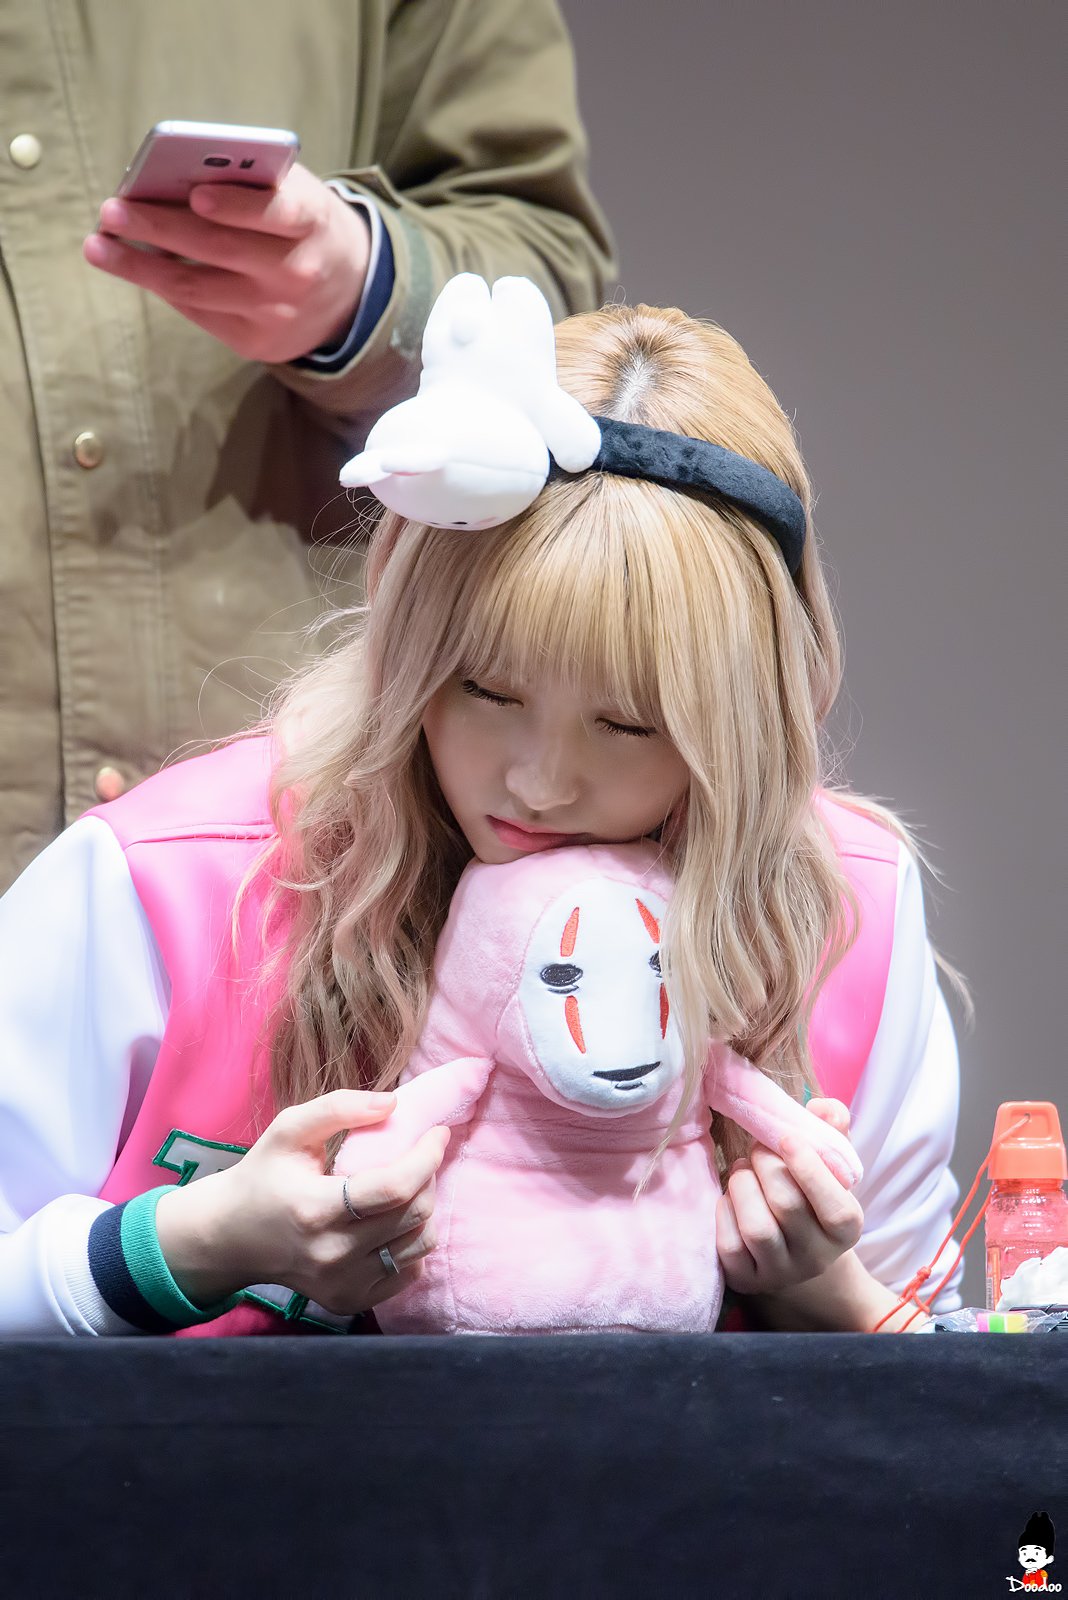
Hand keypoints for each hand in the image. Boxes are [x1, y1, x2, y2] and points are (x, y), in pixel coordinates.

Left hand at [83, 163, 370, 362]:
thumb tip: (169, 181)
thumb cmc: (303, 225)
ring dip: (140, 267)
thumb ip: (249, 182)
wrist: (349, 293)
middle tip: (112, 212)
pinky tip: (134, 267)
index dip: (237, 206)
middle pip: (219, 250)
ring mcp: (276, 314)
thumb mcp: (295, 192)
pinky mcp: (258, 343)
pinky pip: (198, 313)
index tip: (195, 194)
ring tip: (100, 246)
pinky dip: (162, 287)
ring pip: (197, 289)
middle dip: (159, 229)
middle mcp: (297, 273)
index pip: (276, 213)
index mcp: (312, 222)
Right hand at [155, 1089, 448, 1314]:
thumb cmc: (263, 1176)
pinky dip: (412, 1241)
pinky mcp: (350, 1302)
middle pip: (414, 1215)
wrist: (231, 1239)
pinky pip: (409, 1271)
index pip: (394, 1187)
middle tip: (420, 1155)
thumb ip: (339, 1108)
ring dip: (426, 1208)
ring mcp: (342, 1284)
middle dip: (429, 1176)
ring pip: (420, 1244)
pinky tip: (392, 1220)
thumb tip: (394, 1104)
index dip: (427, 1157)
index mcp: (315, 1209)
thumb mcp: (289, 1130)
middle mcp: (331, 1254)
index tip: (437, 1132)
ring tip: (407, 1186)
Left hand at [716, 1096, 863, 1294]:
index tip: (785, 1137)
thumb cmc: (812, 1196)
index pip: (835, 1206)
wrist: (796, 1251)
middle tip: (758, 1148)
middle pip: (788, 1207)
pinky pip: (730, 1247)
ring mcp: (781, 1273)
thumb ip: (832, 1130)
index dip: (808, 1168)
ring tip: (742, 1169)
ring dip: (743, 1186)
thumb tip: (821, 1108)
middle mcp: (817, 1257)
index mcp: (847, 1229)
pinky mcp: (747, 1280)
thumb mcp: (830, 1166)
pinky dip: (725, 1212)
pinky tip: (730, 1197)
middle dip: (766, 1166)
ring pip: (758, 1229)